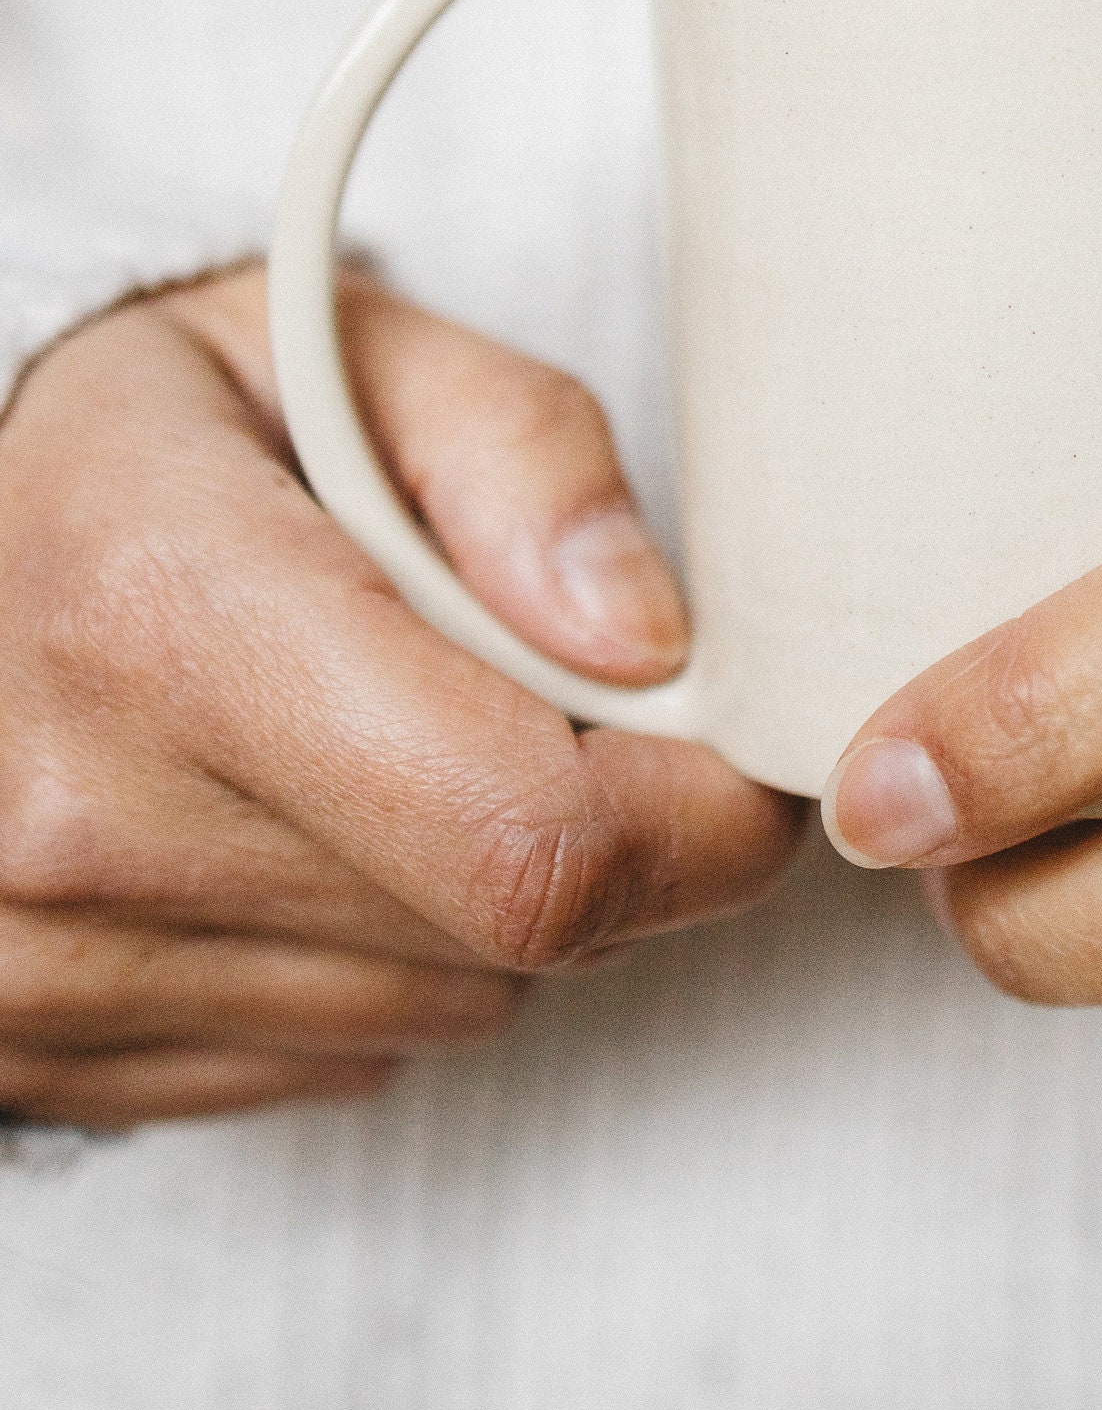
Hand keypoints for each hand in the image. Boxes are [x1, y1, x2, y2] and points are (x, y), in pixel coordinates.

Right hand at [0, 264, 802, 1127]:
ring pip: (448, 1008)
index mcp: (165, 615)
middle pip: (512, 935)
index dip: (696, 820)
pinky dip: (376, 956)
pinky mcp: (40, 1057)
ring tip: (383, 740)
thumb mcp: (353, 349)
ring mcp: (45, 968)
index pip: (530, 842)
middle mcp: (84, 823)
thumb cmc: (162, 429)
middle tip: (540, 699)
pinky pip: (343, 1059)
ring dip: (484, 895)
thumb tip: (647, 645)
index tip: (725, 744)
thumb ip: (526, 458)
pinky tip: (294, 826)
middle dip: (602, 831)